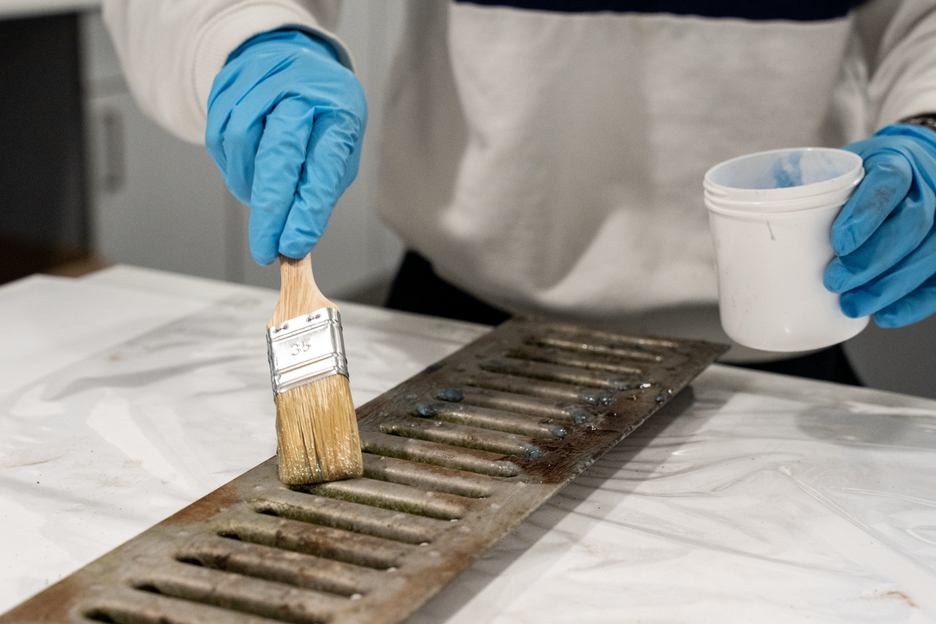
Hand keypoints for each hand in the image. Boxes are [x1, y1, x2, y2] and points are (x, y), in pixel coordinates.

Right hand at [206, 30, 366, 264]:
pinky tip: (247, 171)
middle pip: (279, 153)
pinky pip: (218, 138)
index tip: (293, 246)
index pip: (323, 165)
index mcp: (338, 109)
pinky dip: (231, 168)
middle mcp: (300, 89)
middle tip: (265, 249)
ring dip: (247, 187)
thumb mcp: (339, 149)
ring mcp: (260, 81)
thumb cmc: (323, 117)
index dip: (307, 209)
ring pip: (241, 146)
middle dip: (270, 211)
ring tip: (263, 199)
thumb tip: (294, 241)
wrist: (294, 60)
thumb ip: (320, 191)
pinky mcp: (227, 83)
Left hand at [823, 124, 935, 326]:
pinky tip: (886, 316)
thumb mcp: (838, 166)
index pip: (888, 184)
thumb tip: (747, 217)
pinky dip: (915, 302)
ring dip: (890, 286)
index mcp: (897, 162)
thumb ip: (806, 187)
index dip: (866, 215)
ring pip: (929, 254)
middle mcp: (927, 188)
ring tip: (853, 305)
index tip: (839, 242)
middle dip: (872, 259)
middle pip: (911, 225)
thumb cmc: (864, 174)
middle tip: (835, 281)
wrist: (911, 166)